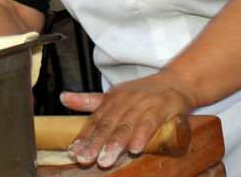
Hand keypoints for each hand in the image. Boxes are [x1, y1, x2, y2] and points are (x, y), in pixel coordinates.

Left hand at [61, 72, 194, 167]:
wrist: (177, 82)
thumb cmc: (144, 93)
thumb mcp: (116, 95)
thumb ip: (92, 101)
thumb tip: (63, 98)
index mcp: (112, 99)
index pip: (96, 120)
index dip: (85, 136)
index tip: (74, 151)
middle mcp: (125, 100)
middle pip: (108, 124)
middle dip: (96, 143)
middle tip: (86, 159)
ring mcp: (142, 103)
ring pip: (126, 125)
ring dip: (115, 143)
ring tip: (105, 159)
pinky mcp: (160, 107)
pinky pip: (149, 122)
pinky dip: (142, 135)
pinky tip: (135, 148)